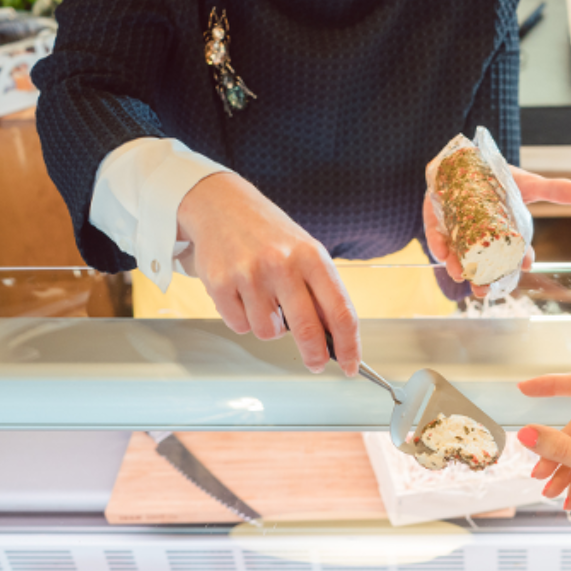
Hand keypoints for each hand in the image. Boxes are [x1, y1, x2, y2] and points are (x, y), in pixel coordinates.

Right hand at [177, 172, 360, 374]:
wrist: (220, 205)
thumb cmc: (268, 234)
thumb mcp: (304, 252)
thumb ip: (320, 291)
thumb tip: (334, 338)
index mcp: (312, 256)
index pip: (340, 312)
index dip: (349, 346)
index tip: (350, 365)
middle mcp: (282, 264)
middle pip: (308, 330)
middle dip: (315, 356)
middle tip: (315, 364)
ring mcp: (250, 274)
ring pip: (268, 332)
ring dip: (269, 327)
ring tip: (263, 301)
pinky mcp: (221, 284)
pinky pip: (239, 325)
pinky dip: (243, 319)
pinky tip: (241, 295)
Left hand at [424, 167, 570, 297]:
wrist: (468, 160)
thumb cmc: (500, 177)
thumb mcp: (528, 183)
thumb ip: (553, 190)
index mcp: (504, 235)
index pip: (513, 254)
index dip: (519, 261)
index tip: (527, 265)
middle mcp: (480, 239)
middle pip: (482, 265)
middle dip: (483, 280)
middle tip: (485, 290)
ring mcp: (458, 233)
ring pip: (457, 257)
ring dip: (459, 269)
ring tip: (461, 276)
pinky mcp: (437, 223)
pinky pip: (437, 237)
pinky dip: (439, 246)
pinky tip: (443, 253)